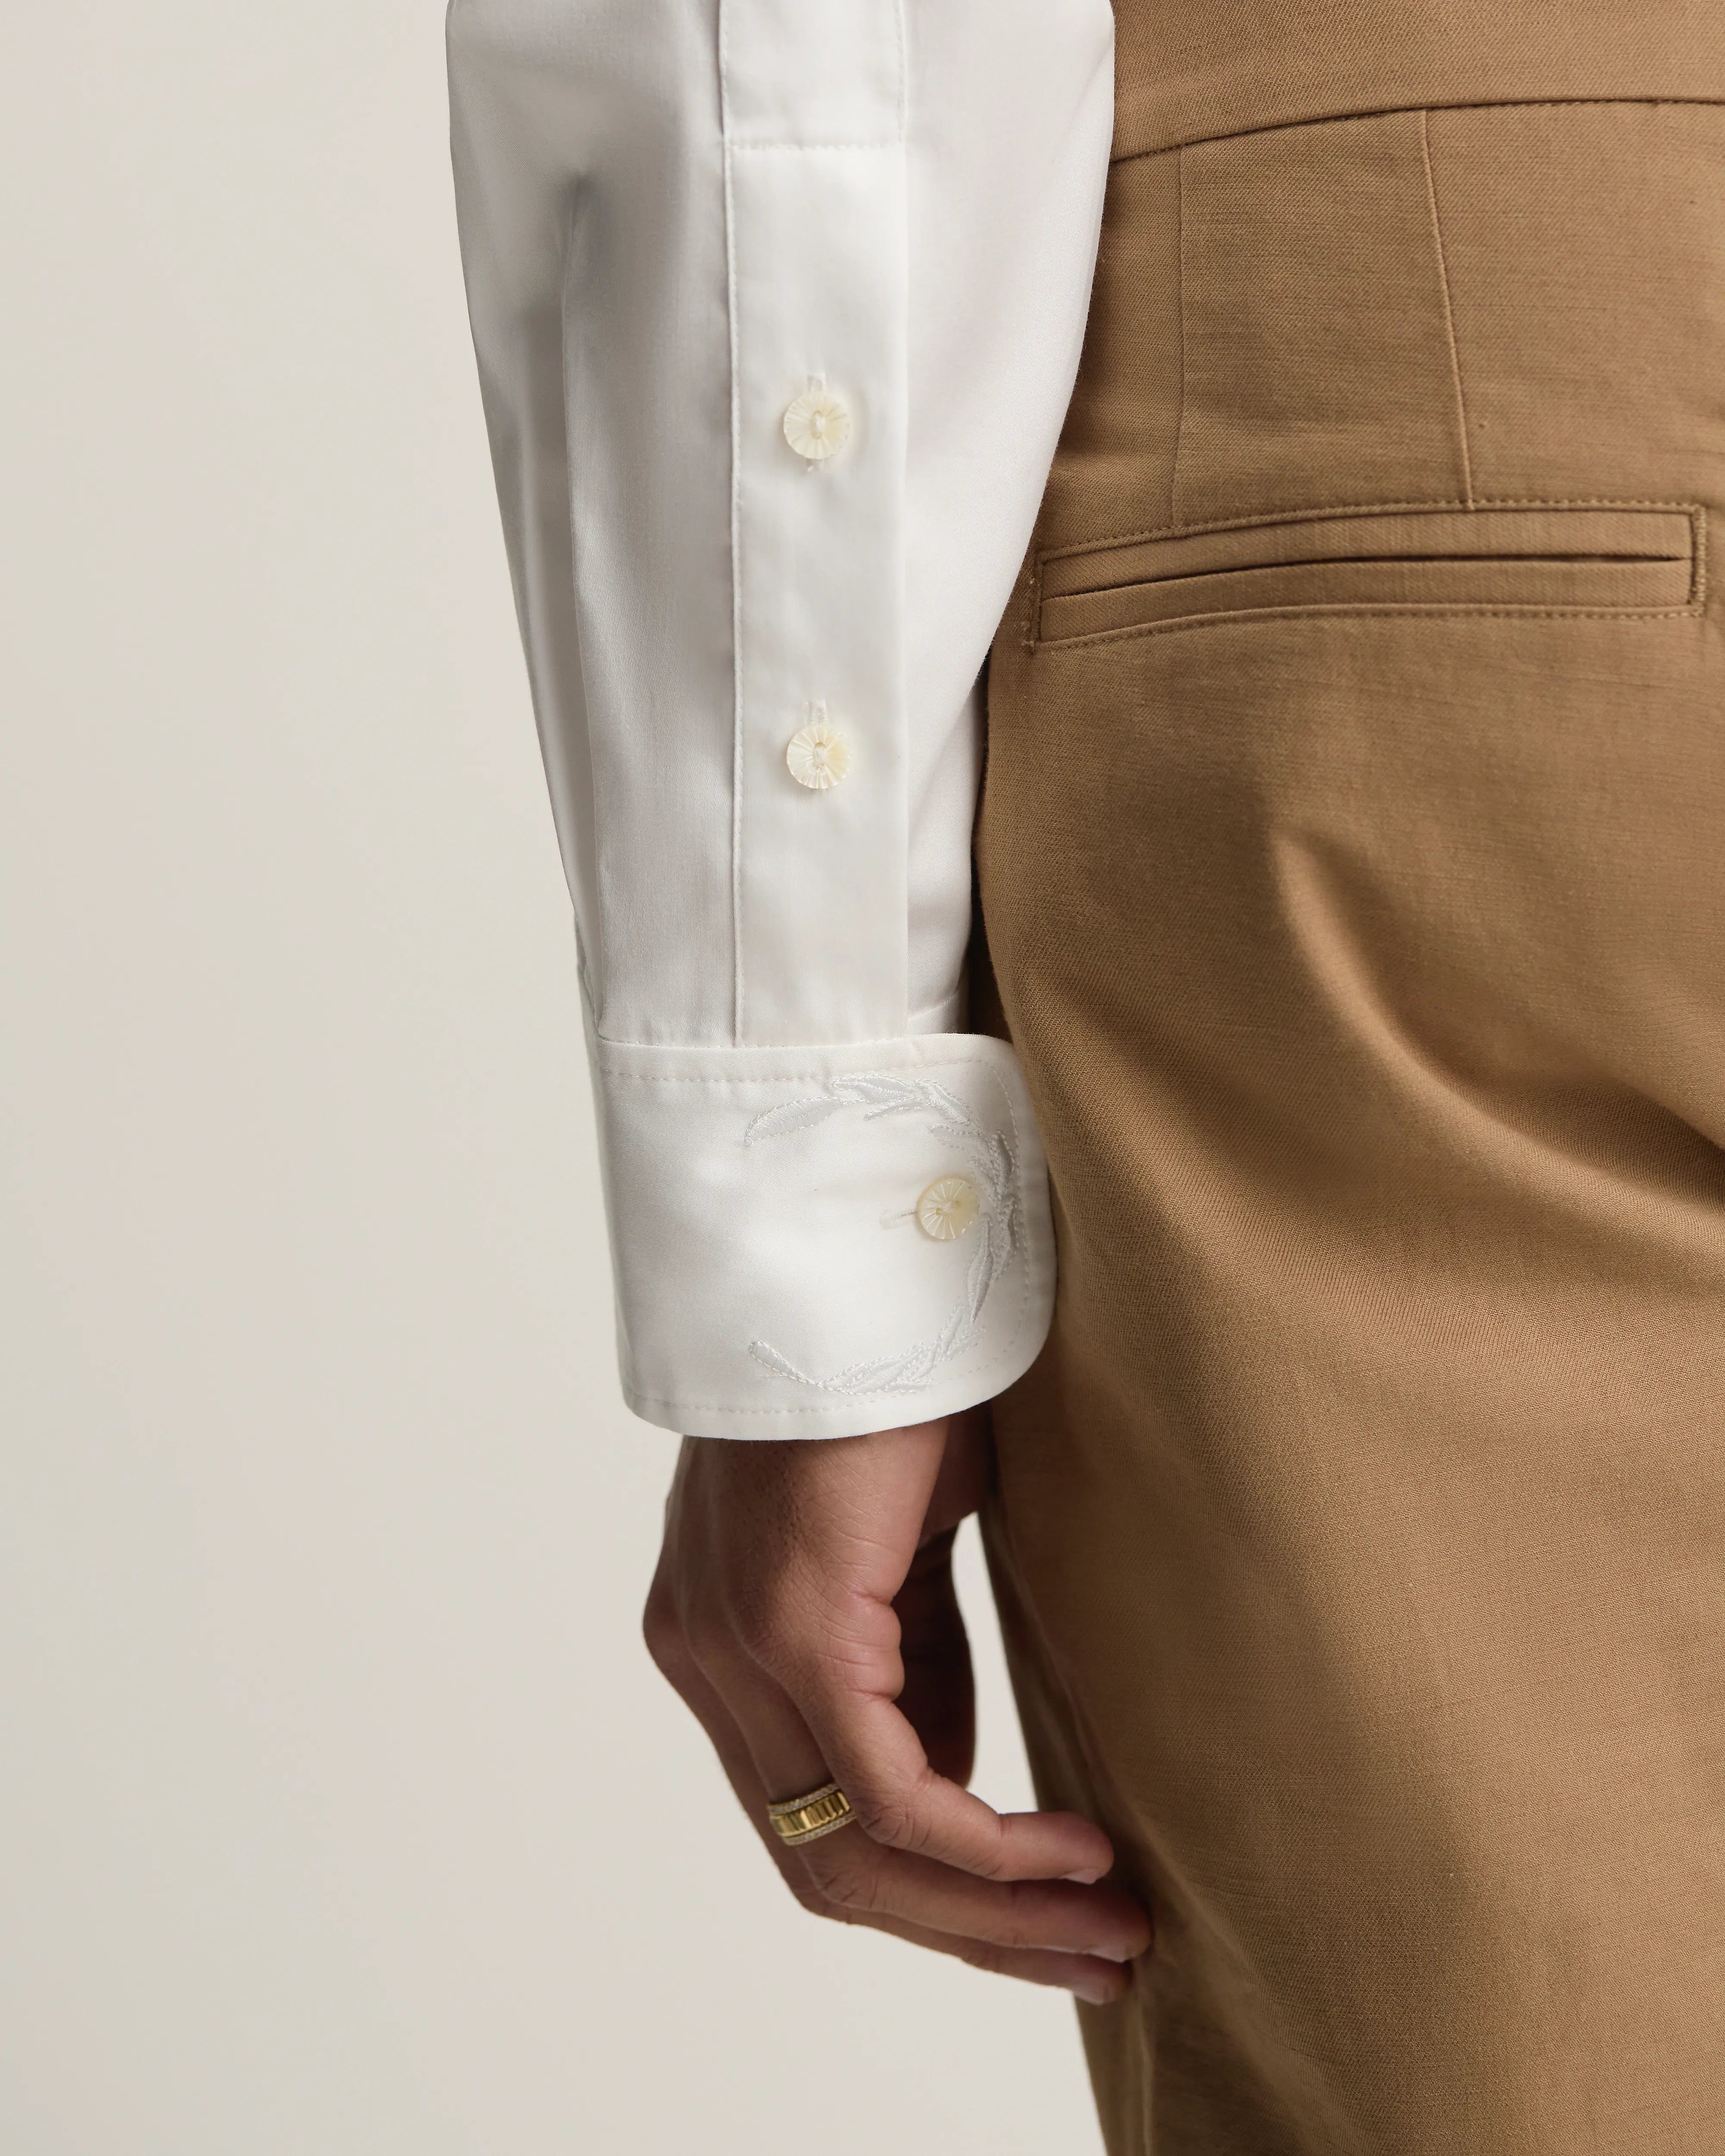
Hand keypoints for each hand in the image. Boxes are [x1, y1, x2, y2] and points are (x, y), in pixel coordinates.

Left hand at [642, 1409, 1151, 2002]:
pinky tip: (1075, 1854)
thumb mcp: (900, 1554)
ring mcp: (734, 1650)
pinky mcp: (790, 1628)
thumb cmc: (893, 1389)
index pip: (814, 1820)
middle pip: (826, 1866)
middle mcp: (704, 1660)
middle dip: (971, 1935)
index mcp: (720, 1641)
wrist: (863, 1271)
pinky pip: (888, 1793)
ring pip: (851, 1854)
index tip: (1052, 1912)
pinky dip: (988, 1846)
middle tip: (1094, 1956)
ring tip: (1108, 1927)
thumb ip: (909, 1660)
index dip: (936, 1894)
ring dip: (991, 1913)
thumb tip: (951, 1770)